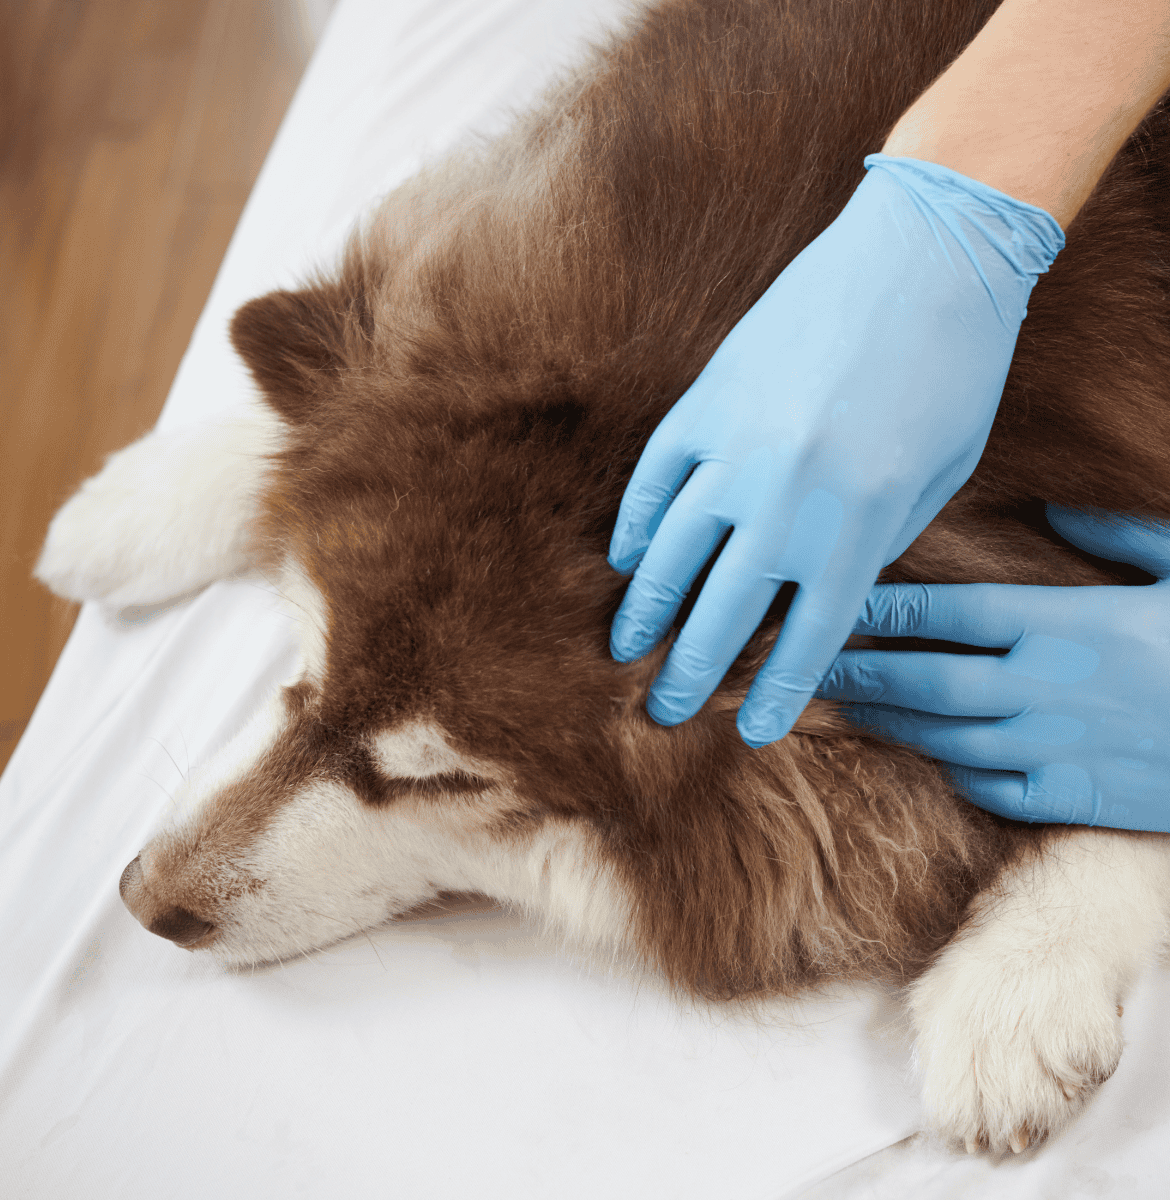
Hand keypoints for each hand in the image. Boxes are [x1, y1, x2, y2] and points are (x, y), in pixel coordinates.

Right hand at [608, 154, 1064, 746]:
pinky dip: (635, 525)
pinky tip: (625, 561)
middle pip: (722, 612)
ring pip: (671, 553)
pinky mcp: (705, 402)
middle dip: (691, 673)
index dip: (776, 692)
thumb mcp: (935, 478)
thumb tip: (816, 594)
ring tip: (625, 650)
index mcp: (855, 527)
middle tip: (663, 712)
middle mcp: (785, 500)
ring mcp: (734, 448)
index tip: (748, 730)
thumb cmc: (950, 372)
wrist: (922, 256)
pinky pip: (654, 480)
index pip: (804, 638)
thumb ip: (874, 546)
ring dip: (644, 610)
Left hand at [818, 505, 1169, 831]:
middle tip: (800, 665)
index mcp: (1069, 624)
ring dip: (888, 722)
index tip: (834, 603)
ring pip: (946, 737)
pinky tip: (929, 761)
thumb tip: (1057, 504)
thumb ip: (1122, 533)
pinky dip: (955, 776)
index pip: (951, 612)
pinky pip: (997, 792)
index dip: (884, 609)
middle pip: (927, 679)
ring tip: (841, 709)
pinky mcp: (1081, 799)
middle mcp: (1047, 687)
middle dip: (858, 671)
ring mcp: (1059, 748)